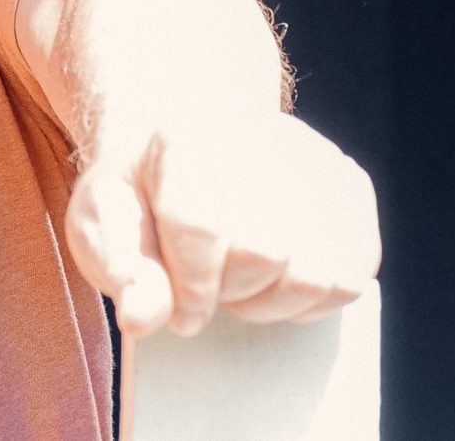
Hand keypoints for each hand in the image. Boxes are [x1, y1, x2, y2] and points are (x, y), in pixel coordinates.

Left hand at [63, 110, 377, 335]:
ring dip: (271, 299)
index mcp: (187, 139)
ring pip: (314, 272)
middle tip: (207, 284)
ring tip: (238, 277)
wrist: (187, 146)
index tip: (181, 310)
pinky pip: (350, 276)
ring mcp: (314, 159)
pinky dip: (311, 298)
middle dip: (229, 292)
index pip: (202, 225)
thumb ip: (120, 269)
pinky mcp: (350, 188)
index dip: (191, 290)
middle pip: (264, 252)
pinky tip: (275, 277)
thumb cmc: (142, 194)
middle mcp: (261, 136)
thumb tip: (144, 318)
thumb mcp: (104, 222)